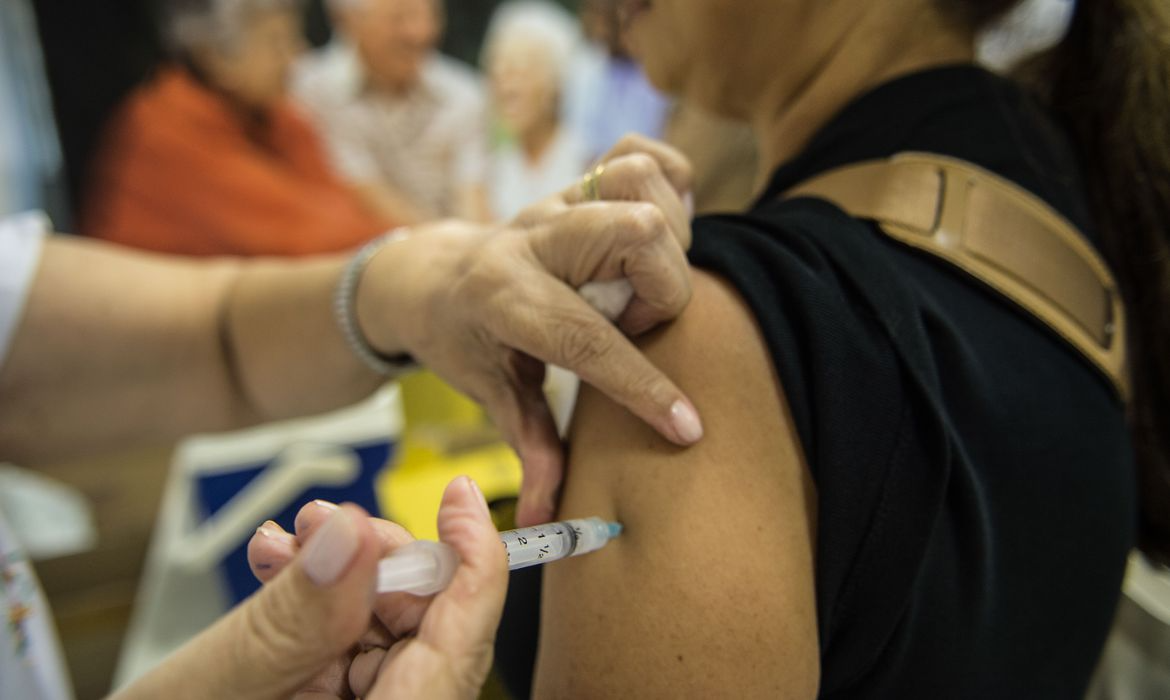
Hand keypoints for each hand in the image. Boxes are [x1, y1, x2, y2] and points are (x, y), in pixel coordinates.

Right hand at [110, 478, 504, 699]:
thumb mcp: (222, 682)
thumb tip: (350, 534)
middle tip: (326, 522)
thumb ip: (294, 613)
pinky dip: (313, 601)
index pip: (464, 642)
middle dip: (376, 558)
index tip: (459, 497)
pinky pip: (343, 644)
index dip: (473, 561)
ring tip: (283, 541)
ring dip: (334, 571)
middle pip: (426, 624)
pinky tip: (274, 567)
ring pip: (381, 627)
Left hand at [357, 136, 702, 524]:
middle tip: (638, 325)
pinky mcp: (578, 183)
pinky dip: (667, 185)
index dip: (641, 386)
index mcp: (503, 297)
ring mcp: (557, 202)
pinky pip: (638, 155)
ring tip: (642, 285)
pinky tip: (655, 233)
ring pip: (640, 186)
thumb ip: (530, 446)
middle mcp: (533, 239)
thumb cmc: (463, 338)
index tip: (686, 427)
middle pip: (634, 233)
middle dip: (662, 290)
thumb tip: (553, 517)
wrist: (432, 274)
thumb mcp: (488, 392)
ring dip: (666, 239)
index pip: (583, 338)